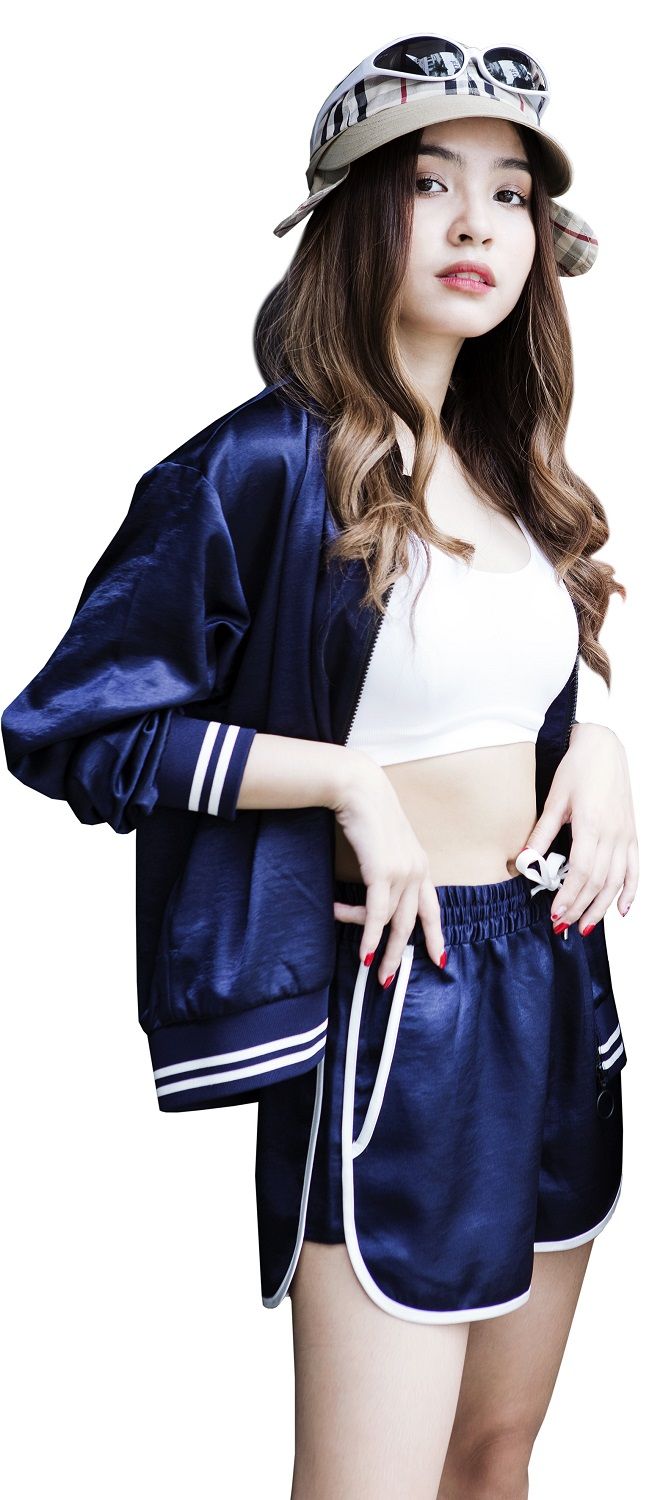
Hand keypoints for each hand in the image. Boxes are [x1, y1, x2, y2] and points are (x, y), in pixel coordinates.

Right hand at [331, 755, 445, 984]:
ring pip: (392, 922)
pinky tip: (362, 953)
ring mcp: (403, 872)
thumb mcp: (382, 844)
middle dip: (399, 954)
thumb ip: (385, 867)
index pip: (432, 906)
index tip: (440, 958)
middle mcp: (417, 870)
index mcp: (420, 864)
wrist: (358, 788)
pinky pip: (377, 915)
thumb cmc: (365, 812)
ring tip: (361, 961)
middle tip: (387, 980)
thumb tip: (375, 891)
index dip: (436, 934)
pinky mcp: (383, 872)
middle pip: (411, 923)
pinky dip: (369, 937)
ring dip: (373, 944)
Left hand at [524, 723, 638, 932]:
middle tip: (562, 926)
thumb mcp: (554, 799)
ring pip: (617, 881)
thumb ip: (541, 832)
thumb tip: (525, 861)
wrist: (604, 747)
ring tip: (584, 926)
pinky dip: (630, 891)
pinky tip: (622, 910)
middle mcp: (613, 833)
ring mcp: (626, 835)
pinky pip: (635, 869)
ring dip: (601, 907)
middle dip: (580, 908)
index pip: (581, 872)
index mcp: (591, 825)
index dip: (569, 896)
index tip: (554, 914)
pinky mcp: (632, 834)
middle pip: (598, 882)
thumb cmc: (577, 769)